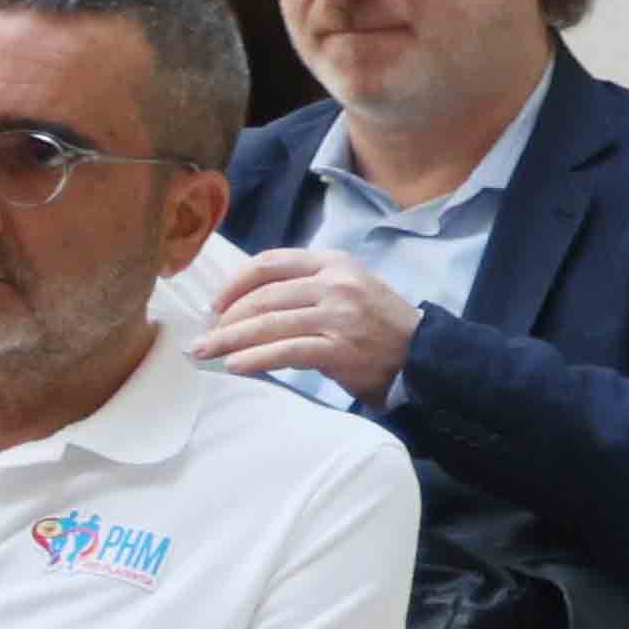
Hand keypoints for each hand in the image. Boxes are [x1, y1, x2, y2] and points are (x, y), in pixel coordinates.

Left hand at [195, 250, 417, 401]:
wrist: (424, 355)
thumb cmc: (377, 324)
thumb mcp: (347, 288)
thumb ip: (304, 286)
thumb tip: (243, 302)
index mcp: (333, 263)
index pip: (269, 263)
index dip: (233, 284)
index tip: (213, 305)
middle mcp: (335, 284)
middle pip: (262, 297)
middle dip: (225, 319)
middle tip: (203, 337)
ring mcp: (338, 316)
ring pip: (268, 324)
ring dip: (229, 340)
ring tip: (205, 352)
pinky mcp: (340, 348)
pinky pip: (285, 351)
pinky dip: (254, 359)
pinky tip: (234, 365)